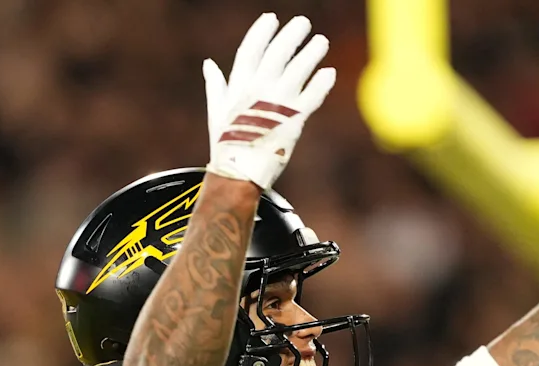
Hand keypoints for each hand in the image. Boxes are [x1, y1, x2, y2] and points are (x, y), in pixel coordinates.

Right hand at [203, 13, 335, 190]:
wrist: (239, 174)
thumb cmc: (226, 144)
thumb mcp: (215, 112)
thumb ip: (215, 85)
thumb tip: (208, 64)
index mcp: (239, 85)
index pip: (252, 49)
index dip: (263, 31)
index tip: (272, 18)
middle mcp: (259, 90)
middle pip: (279, 52)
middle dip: (292, 35)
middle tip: (304, 23)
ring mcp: (279, 104)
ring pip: (299, 70)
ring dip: (312, 53)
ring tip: (322, 41)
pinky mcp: (295, 120)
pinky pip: (313, 96)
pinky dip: (322, 84)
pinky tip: (329, 72)